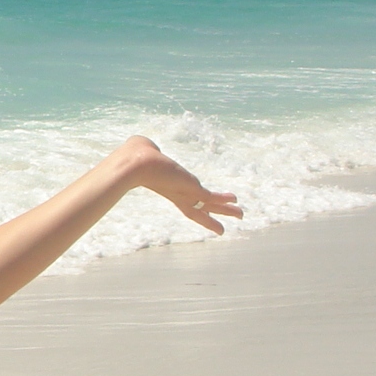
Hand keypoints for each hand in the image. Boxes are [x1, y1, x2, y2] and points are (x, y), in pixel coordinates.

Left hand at [117, 136, 242, 235]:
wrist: (136, 162)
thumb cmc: (134, 154)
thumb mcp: (143, 152)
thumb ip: (147, 150)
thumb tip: (144, 144)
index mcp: (167, 187)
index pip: (184, 201)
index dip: (194, 206)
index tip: (203, 212)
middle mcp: (177, 193)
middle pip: (198, 210)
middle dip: (211, 219)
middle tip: (222, 230)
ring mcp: (185, 192)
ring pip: (208, 205)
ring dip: (226, 210)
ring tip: (241, 215)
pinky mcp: (191, 188)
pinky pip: (210, 196)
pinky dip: (223, 199)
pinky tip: (235, 200)